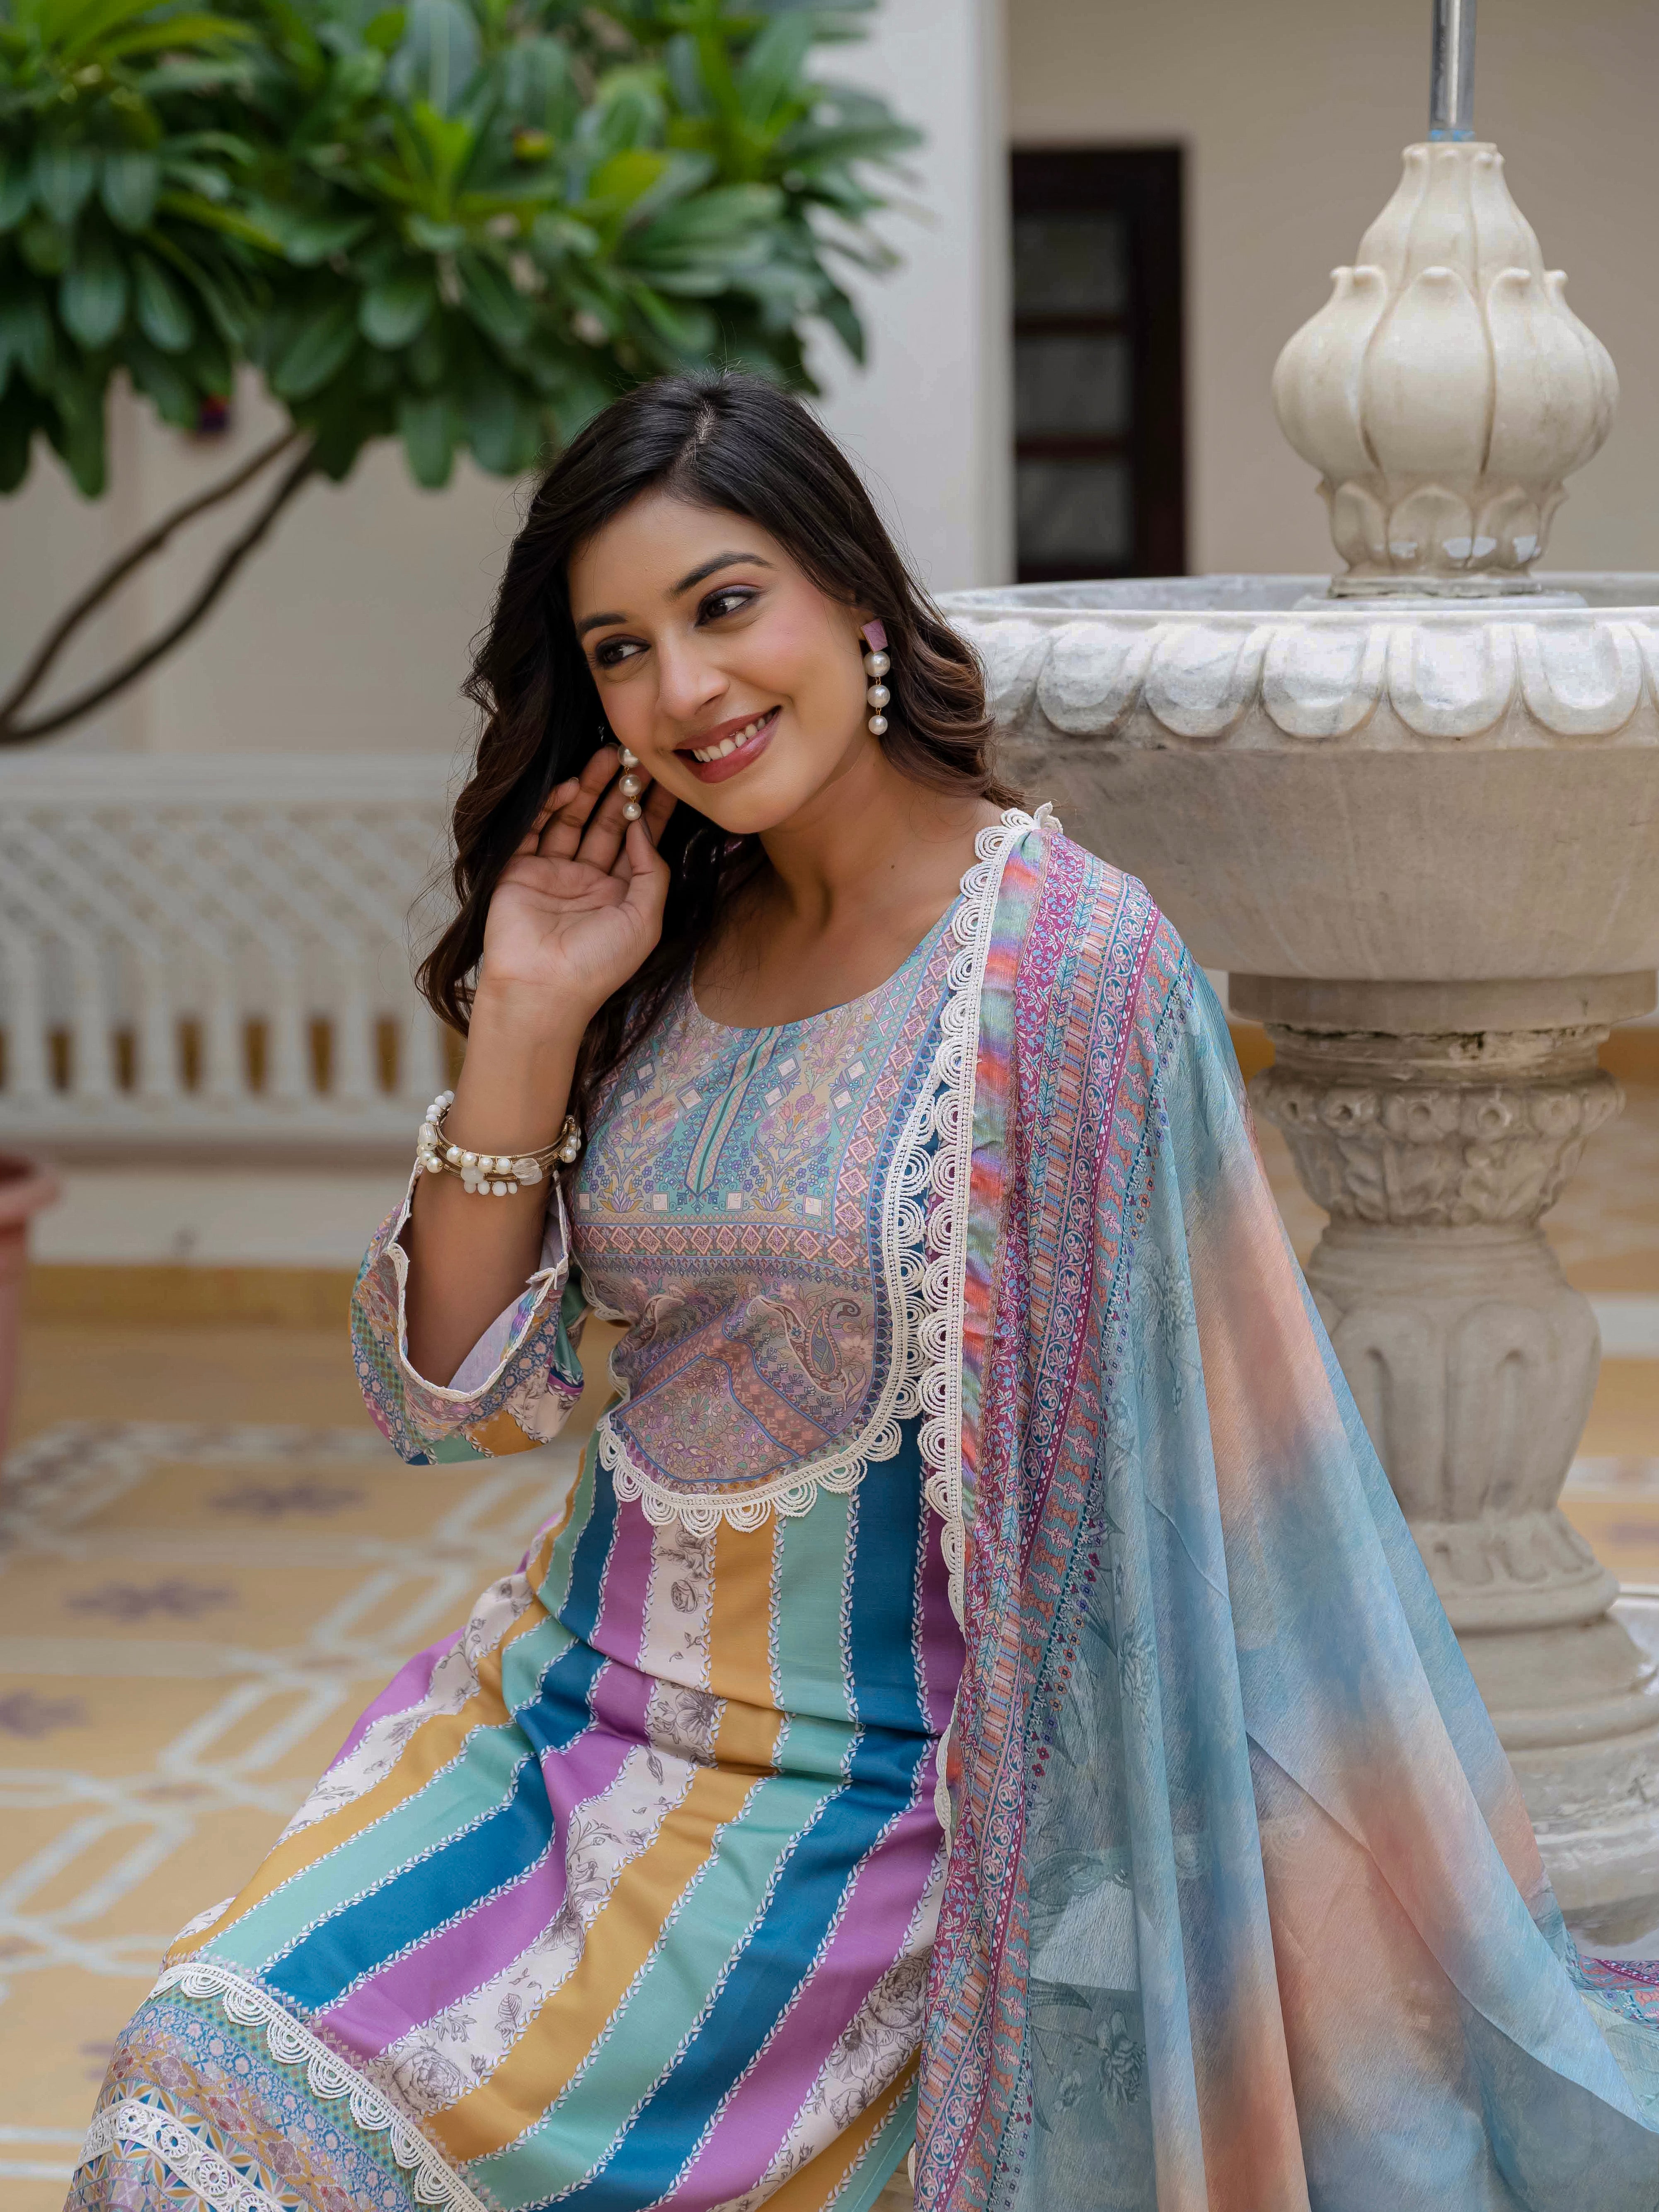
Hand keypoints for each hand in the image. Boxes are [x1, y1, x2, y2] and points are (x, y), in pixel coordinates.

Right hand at [474, 747, 676, 1033]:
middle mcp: (587, 881)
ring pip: (573, 820)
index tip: (665, 776)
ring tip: (607, 756)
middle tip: (634, 755)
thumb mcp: (644, 920)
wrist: (542, 989)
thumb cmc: (598, 965)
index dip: (652, 810)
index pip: (639, 842)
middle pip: (606, 823)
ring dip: (589, 788)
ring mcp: (552, 874)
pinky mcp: (519, 870)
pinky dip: (550, 806)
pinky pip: (535, 829)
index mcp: (620, 896)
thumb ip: (652, 871)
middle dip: (621, 790)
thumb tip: (642, 827)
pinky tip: (571, 787)